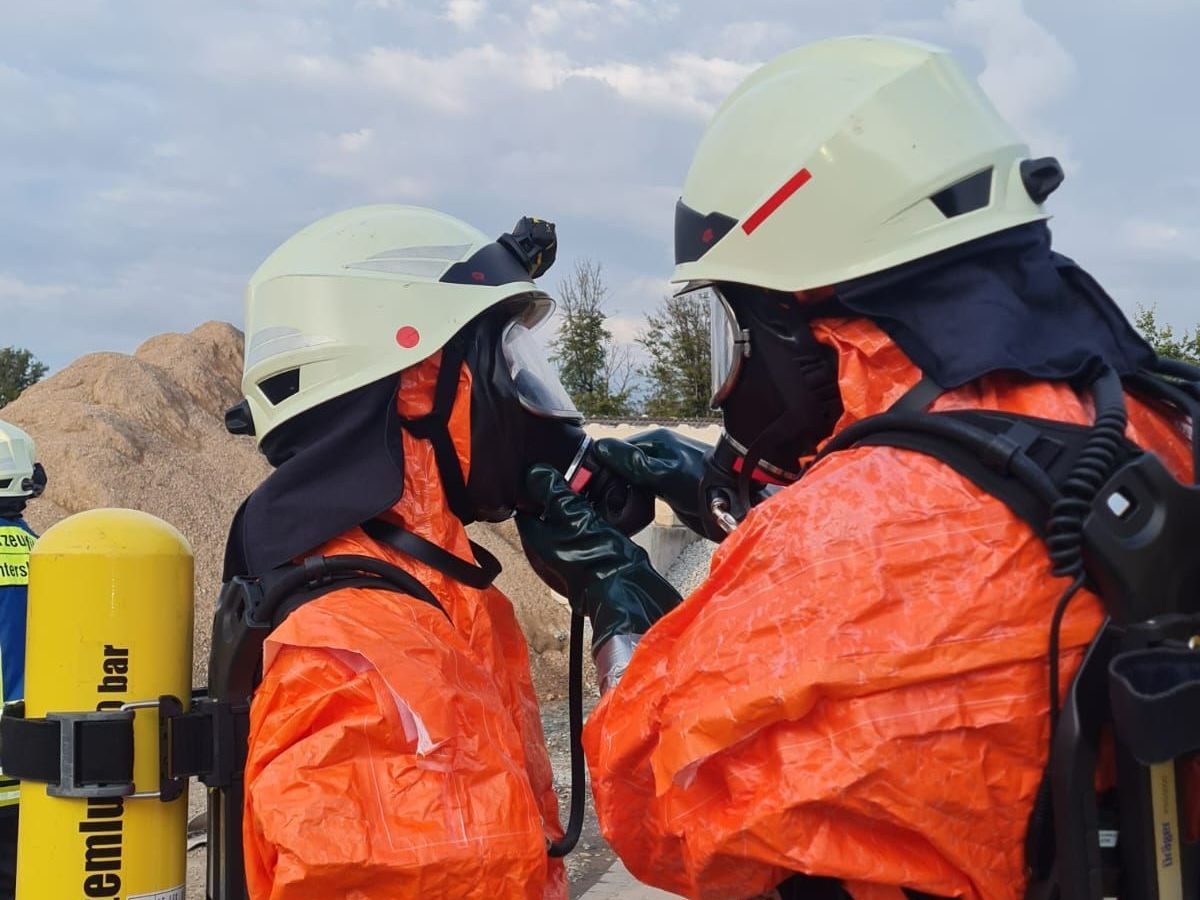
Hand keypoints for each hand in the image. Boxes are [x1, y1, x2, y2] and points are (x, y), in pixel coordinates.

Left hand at [517, 465, 680, 687]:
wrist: (629, 589)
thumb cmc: (599, 559)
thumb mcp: (574, 515)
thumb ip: (554, 492)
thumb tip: (535, 472)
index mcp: (536, 539)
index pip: (525, 506)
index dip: (534, 486)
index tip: (548, 471)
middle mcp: (547, 548)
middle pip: (545, 512)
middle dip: (558, 493)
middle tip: (573, 476)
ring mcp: (567, 554)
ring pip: (566, 519)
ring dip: (576, 504)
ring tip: (589, 488)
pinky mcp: (587, 556)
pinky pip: (582, 530)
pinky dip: (589, 517)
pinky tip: (602, 506)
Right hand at [592, 430, 714, 538]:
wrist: (731, 506)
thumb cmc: (704, 485)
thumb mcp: (663, 473)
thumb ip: (632, 462)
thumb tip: (601, 447)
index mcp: (657, 440)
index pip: (618, 447)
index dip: (605, 464)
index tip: (594, 482)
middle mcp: (658, 451)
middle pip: (623, 461)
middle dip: (612, 477)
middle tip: (603, 496)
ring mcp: (662, 468)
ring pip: (630, 475)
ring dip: (622, 487)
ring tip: (614, 502)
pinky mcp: (666, 485)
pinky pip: (641, 486)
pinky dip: (633, 494)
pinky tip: (628, 505)